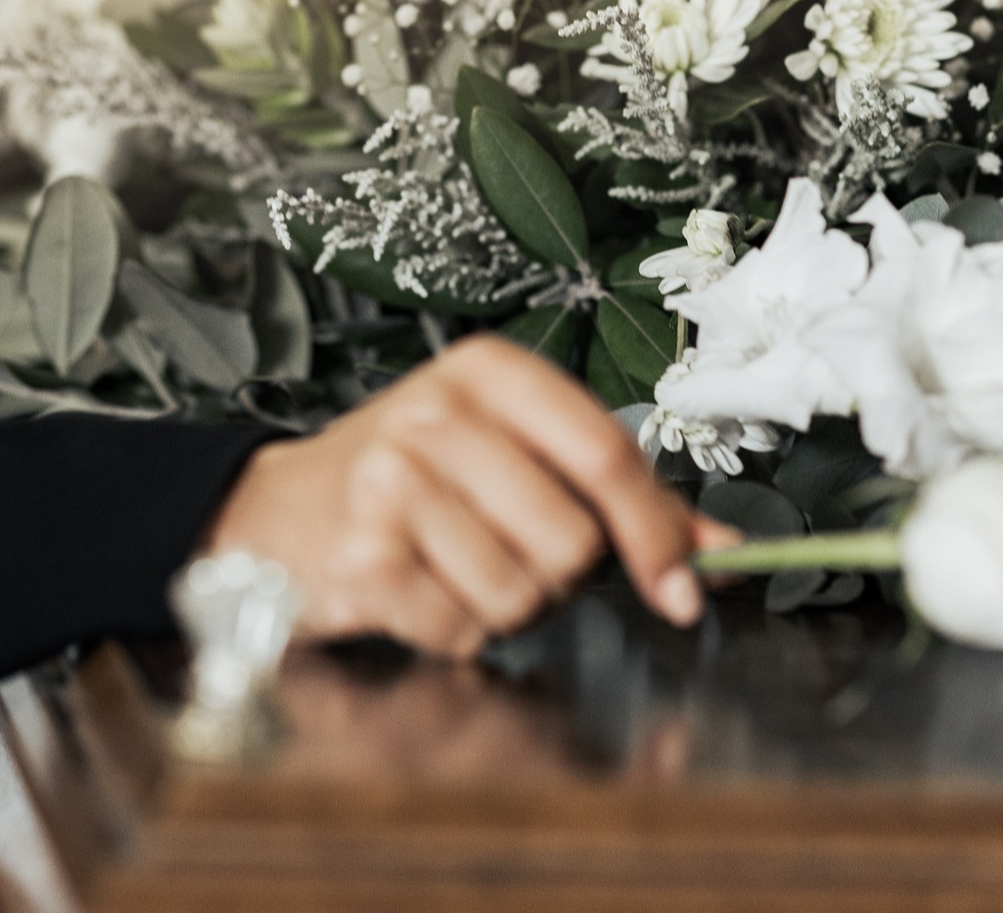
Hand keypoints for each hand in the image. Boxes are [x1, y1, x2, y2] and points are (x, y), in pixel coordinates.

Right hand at [201, 333, 735, 655]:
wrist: (281, 512)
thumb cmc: (414, 478)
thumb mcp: (511, 451)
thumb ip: (621, 496)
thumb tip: (721, 550)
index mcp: (489, 373)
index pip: (605, 453)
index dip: (655, 533)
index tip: (679, 590)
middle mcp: (435, 415)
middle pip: (569, 538)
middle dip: (557, 573)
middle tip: (509, 550)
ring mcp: (390, 483)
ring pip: (520, 591)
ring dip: (504, 605)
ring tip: (457, 567)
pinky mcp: (361, 556)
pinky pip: (461, 629)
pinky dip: (454, 630)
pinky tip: (421, 590)